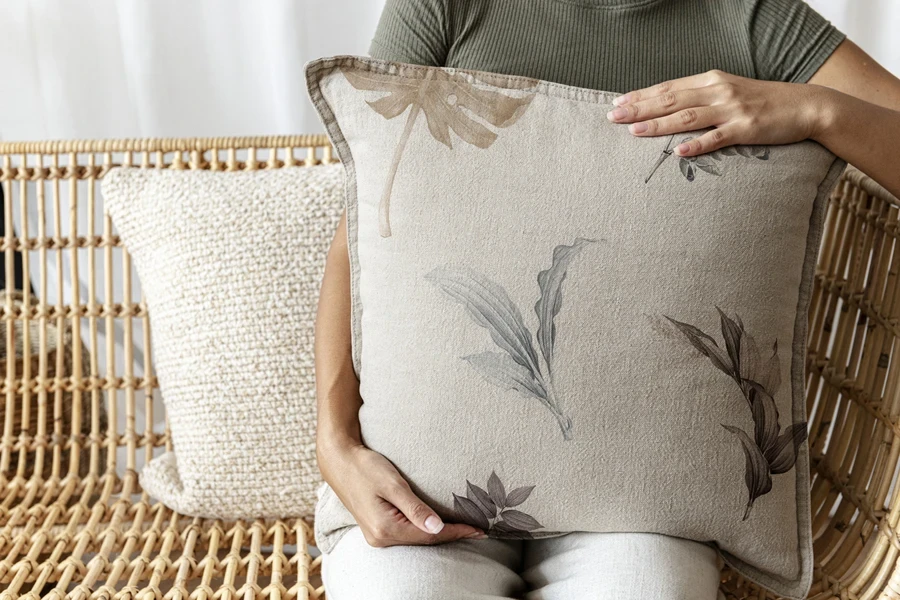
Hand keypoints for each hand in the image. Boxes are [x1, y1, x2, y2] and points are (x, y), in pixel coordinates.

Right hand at [317, 439, 486, 546]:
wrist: (339, 461)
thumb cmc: (366, 467)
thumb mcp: (393, 484)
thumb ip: (415, 508)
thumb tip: (438, 527)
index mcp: (386, 529)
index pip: (430, 536)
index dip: (457, 533)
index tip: (479, 530)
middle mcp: (380, 538)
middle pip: (424, 541)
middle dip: (451, 535)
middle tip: (478, 530)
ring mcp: (377, 536)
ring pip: (416, 539)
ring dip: (439, 533)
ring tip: (463, 528)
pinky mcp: (376, 528)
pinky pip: (407, 534)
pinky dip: (424, 530)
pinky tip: (437, 525)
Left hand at [606, 69, 830, 156]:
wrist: (805, 105)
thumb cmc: (763, 102)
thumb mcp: (729, 92)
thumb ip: (701, 97)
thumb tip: (669, 107)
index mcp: (712, 80)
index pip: (668, 87)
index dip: (641, 95)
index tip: (617, 102)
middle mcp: (718, 91)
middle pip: (671, 99)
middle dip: (640, 108)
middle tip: (613, 116)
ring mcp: (732, 110)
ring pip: (688, 116)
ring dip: (659, 125)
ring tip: (634, 131)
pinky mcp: (746, 129)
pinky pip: (717, 138)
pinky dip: (696, 144)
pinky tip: (677, 151)